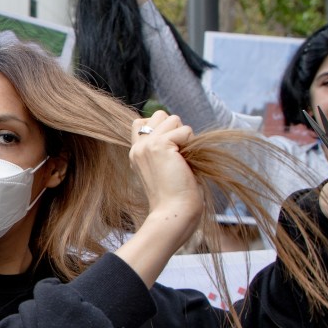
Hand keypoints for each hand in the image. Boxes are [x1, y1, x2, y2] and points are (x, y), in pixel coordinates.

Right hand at [130, 112, 202, 241]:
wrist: (173, 212)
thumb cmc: (176, 197)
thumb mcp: (165, 168)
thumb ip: (165, 149)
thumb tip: (180, 130)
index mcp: (136, 153)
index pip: (142, 122)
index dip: (162, 128)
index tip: (171, 151)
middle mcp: (138, 147)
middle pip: (159, 115)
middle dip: (175, 128)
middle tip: (179, 155)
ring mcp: (147, 145)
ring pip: (173, 118)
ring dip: (184, 135)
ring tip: (182, 159)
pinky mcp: (159, 145)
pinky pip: (185, 130)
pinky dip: (191, 144)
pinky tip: (185, 163)